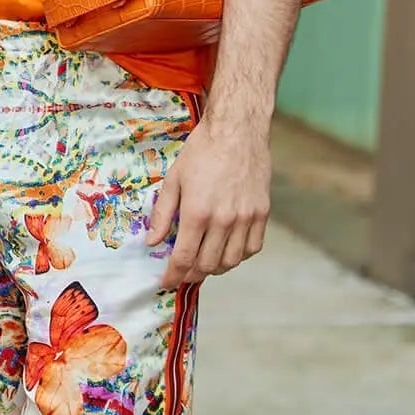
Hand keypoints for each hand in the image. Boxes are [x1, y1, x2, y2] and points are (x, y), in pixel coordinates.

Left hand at [146, 117, 270, 288]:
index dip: (173, 276)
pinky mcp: (262, 213)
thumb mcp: (173, 179)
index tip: (166, 283)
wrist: (237, 130)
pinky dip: (239, 256)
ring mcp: (245, 218)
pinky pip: (253, 248)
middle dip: (191, 274)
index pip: (183, 258)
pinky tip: (228, 250)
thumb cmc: (202, 151)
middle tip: (183, 272)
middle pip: (207, 265)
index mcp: (197, 213)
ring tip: (204, 263)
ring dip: (215, 268)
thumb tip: (151, 242)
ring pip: (231, 261)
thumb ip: (162, 214)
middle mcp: (223, 220)